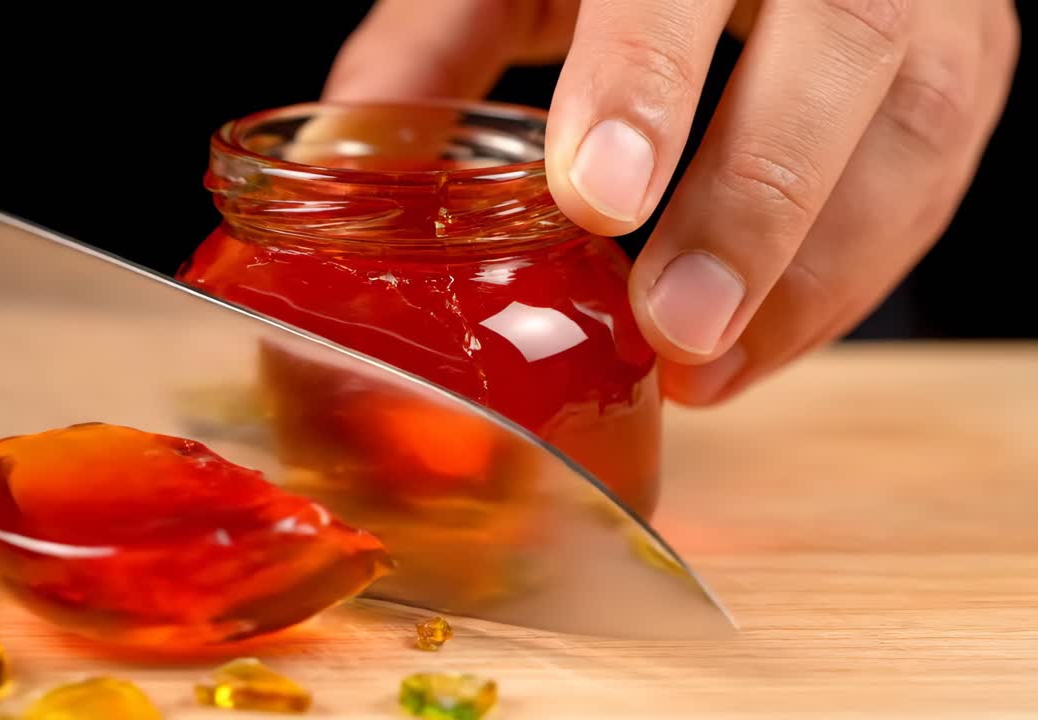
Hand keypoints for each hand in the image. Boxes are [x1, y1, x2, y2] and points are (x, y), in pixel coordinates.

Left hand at [323, 0, 1019, 404]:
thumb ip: (436, 47)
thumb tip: (342, 158)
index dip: (647, 80)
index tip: (597, 202)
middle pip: (845, 44)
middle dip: (758, 201)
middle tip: (674, 330)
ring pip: (918, 125)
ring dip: (815, 272)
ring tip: (707, 370)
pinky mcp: (968, 54)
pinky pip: (937, 175)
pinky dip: (853, 276)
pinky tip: (766, 338)